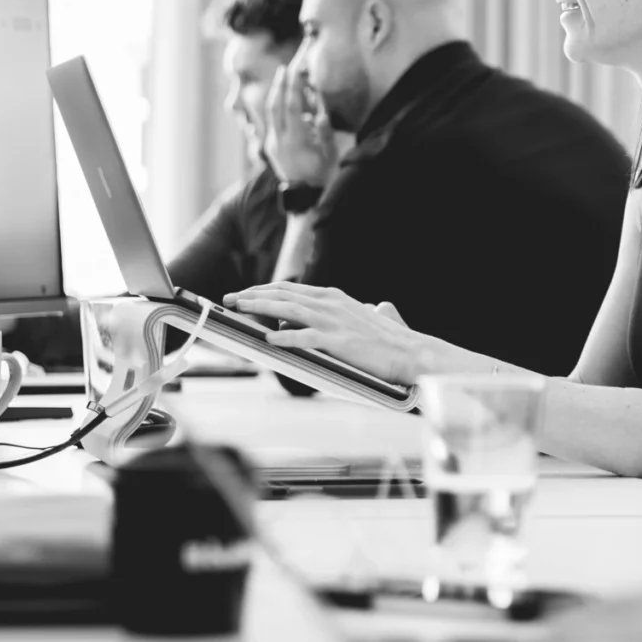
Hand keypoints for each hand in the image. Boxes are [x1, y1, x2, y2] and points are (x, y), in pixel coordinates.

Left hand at [224, 282, 432, 381]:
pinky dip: (284, 336)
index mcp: (334, 297)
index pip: (291, 289)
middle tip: (230, 298)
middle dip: (253, 295)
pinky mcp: (337, 341)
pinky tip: (267, 338)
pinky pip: (304, 337)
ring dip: (259, 307)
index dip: (265, 290)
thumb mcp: (372, 316)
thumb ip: (364, 311)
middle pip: (283, 294)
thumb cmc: (393, 339)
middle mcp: (330, 304)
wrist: (411, 352)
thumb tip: (373, 307)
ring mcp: (333, 321)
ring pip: (288, 309)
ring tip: (238, 309)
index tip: (245, 294)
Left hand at [262, 61, 338, 190]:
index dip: (293, 86)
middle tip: (285, 67)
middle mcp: (279, 140)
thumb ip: (325, 134)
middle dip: (280, 84)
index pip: (292, 106)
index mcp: (296, 140)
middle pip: (276, 105)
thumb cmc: (322, 177)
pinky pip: (271, 122)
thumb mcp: (330, 156)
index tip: (296, 69)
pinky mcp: (270, 148)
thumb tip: (320, 113)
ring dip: (276, 94)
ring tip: (282, 79)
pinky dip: (276, 108)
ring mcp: (272, 144)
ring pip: (270, 113)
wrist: (304, 199)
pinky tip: (283, 101)